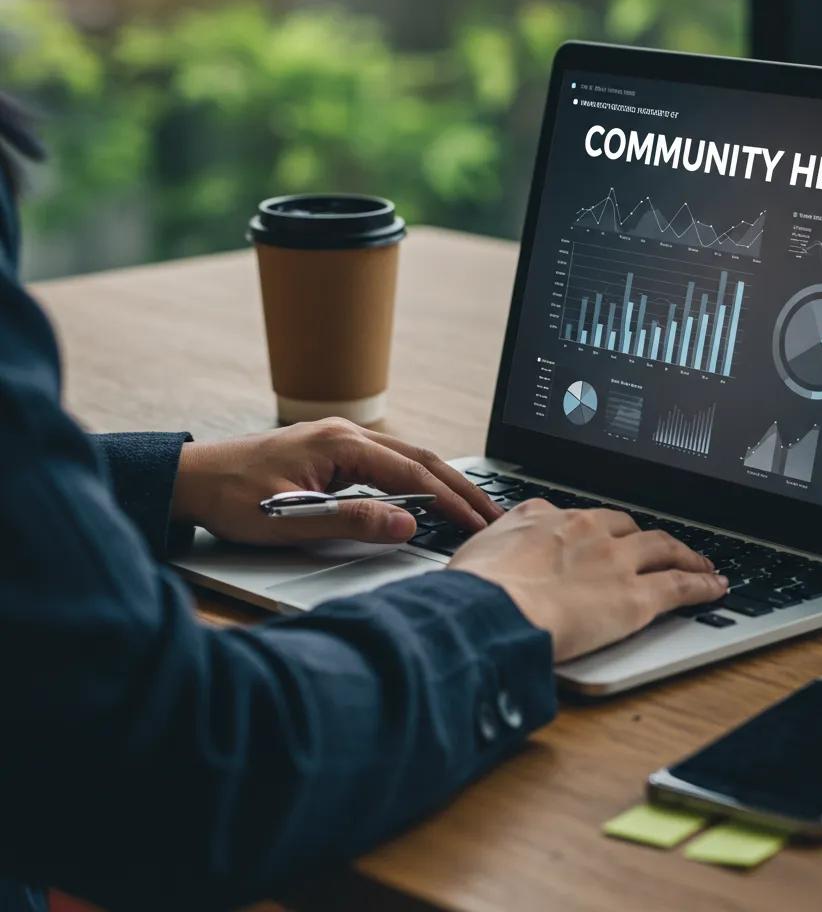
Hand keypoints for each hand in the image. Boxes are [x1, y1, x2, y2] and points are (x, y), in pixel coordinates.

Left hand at [171, 418, 502, 545]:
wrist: (192, 479)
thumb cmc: (232, 497)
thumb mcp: (292, 519)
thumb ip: (354, 520)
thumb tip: (408, 523)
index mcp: (340, 443)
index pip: (412, 472)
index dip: (450, 500)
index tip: (478, 524)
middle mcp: (346, 433)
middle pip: (421, 457)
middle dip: (461, 487)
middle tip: (493, 515)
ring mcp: (340, 439)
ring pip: (407, 457)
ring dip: (442, 482)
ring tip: (473, 507)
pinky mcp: (333, 451)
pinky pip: (388, 462)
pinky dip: (417, 479)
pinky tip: (429, 495)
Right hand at [449, 500, 727, 661]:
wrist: (491, 609)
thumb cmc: (475, 588)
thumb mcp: (477, 549)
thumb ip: (498, 542)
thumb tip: (495, 548)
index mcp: (545, 516)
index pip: (582, 517)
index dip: (599, 529)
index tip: (604, 536)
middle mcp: (586, 530)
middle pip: (629, 527)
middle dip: (646, 536)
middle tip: (658, 546)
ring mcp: (615, 561)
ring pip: (663, 548)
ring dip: (686, 554)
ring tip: (700, 562)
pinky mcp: (636, 596)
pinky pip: (680, 585)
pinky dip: (702, 583)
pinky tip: (715, 586)